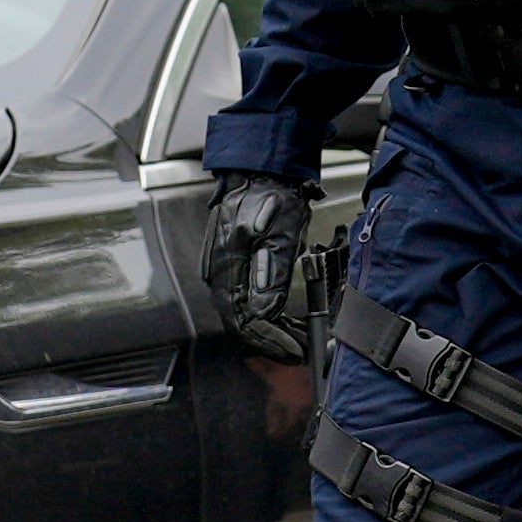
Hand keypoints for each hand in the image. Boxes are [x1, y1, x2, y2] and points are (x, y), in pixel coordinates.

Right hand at [203, 172, 314, 356]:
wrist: (263, 170)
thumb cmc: (271, 195)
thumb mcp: (280, 235)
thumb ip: (271, 274)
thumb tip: (264, 313)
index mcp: (226, 267)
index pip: (244, 320)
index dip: (271, 340)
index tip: (296, 350)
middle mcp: (220, 273)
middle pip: (242, 323)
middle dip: (272, 342)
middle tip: (301, 352)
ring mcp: (226, 270)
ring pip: (245, 315)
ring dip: (272, 332)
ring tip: (300, 340)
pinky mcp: (236, 266)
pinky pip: (248, 301)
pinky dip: (268, 316)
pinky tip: (287, 320)